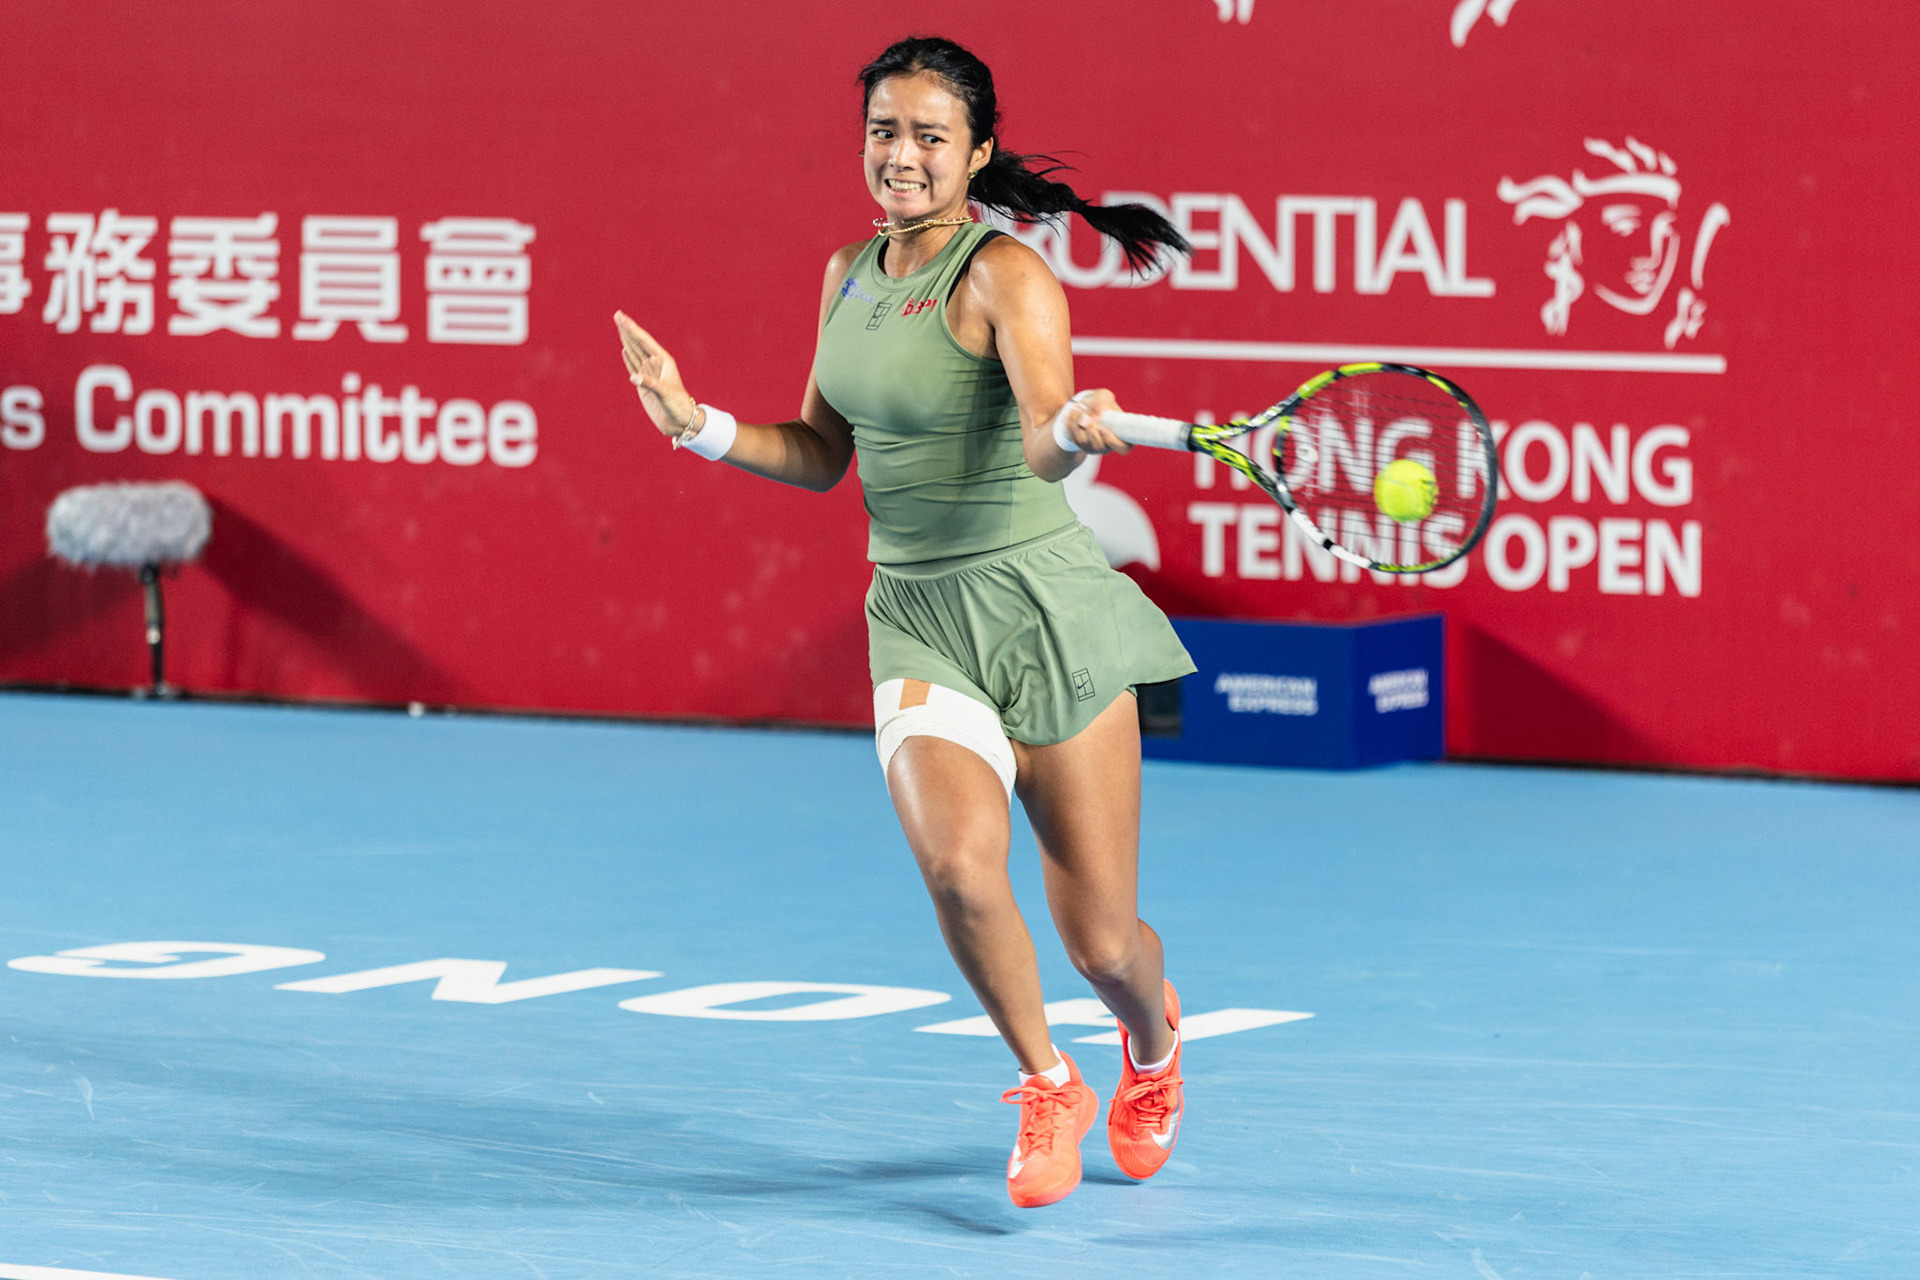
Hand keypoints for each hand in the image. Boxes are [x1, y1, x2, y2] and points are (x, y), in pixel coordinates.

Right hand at [614, 311, 699, 440]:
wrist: (679, 421)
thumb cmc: (678, 405)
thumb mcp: (665, 392)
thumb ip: (649, 383)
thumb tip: (633, 377)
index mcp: (663, 361)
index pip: (644, 341)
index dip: (633, 328)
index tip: (622, 317)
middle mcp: (655, 364)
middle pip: (638, 343)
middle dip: (627, 329)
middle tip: (617, 315)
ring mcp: (649, 374)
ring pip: (634, 352)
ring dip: (626, 340)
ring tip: (619, 327)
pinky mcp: (644, 385)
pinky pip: (634, 367)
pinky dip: (628, 358)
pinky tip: (624, 349)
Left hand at [1052, 388, 1131, 454]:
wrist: (1087, 405)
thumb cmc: (1101, 402)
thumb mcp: (1104, 397)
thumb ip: (1104, 403)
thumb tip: (1099, 415)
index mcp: (1121, 436)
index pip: (1123, 448)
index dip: (1114, 441)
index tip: (1104, 428)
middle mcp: (1107, 445)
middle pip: (1100, 447)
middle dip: (1092, 431)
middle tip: (1088, 417)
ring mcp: (1092, 447)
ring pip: (1083, 442)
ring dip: (1079, 424)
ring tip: (1078, 408)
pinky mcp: (1080, 444)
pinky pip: (1073, 438)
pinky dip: (1071, 424)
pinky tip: (1072, 413)